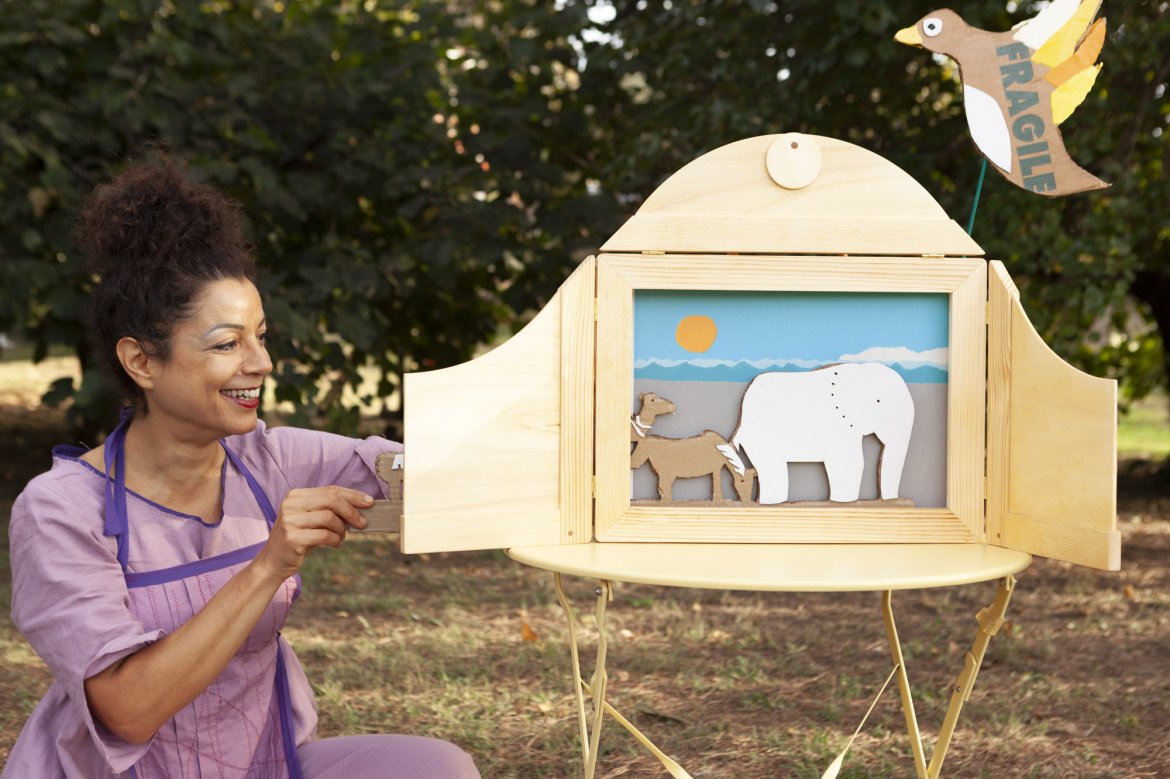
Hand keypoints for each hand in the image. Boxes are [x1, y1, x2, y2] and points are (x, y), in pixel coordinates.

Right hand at [254, 486, 373, 581]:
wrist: (273, 562)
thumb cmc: (298, 539)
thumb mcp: (311, 519)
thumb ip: (328, 510)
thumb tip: (360, 507)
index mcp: (296, 495)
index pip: (330, 490)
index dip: (353, 495)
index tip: (370, 502)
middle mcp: (291, 504)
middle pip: (331, 500)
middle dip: (352, 511)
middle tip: (363, 523)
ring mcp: (289, 520)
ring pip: (329, 517)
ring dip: (342, 529)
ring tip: (342, 536)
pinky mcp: (292, 537)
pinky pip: (324, 535)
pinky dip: (335, 540)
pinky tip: (336, 544)